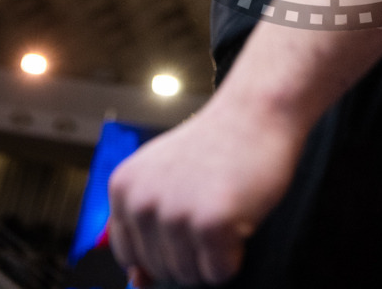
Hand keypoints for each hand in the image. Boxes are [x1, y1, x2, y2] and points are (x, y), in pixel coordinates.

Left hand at [108, 89, 304, 285]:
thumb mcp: (166, 177)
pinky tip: (240, 213)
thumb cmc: (218, 144)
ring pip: (190, 277)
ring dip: (214, 252)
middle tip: (212, 200)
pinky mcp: (210, 225)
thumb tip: (137, 282)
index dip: (164, 245)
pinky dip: (236, 254)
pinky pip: (219, 273)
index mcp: (123, 188)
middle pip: (162, 269)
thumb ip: (145, 227)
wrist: (258, 110)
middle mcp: (141, 203)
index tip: (186, 218)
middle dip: (193, 248)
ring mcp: (175, 215)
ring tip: (225, 204)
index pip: (129, 254)